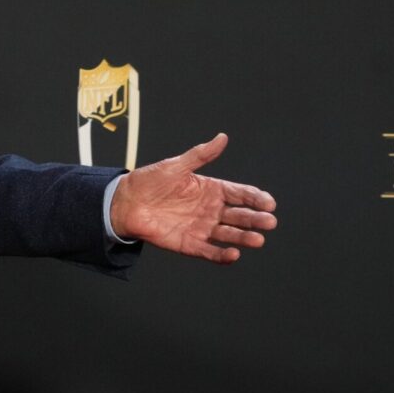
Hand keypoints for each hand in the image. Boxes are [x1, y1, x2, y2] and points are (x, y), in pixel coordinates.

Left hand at [110, 133, 276, 263]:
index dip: (256, 198)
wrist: (124, 201)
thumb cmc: (149, 181)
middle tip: (269, 222)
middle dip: (256, 219)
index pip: (240, 194)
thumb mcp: (175, 166)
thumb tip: (222, 137)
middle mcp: (211, 210)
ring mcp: (201, 228)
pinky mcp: (189, 244)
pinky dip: (222, 255)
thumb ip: (200, 155)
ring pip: (229, 235)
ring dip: (244, 238)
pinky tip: (234, 254)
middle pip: (239, 216)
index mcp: (212, 190)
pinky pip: (209, 252)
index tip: (269, 202)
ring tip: (257, 240)